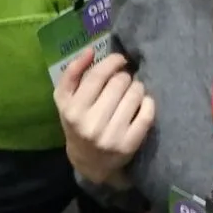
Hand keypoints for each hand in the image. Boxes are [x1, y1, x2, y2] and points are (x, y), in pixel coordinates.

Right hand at [53, 48, 154, 185]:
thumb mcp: (65, 100)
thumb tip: (90, 51)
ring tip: (132, 92)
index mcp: (72, 110)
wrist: (89, 162)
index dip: (112, 62)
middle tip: (124, 81)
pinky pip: (147, 113)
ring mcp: (110, 136)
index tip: (120, 60)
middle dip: (124, 76)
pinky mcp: (129, 145)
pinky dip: (148, 103)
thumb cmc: (78, 122)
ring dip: (137, 87)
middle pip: (119, 82)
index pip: (97, 76)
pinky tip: (142, 104)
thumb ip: (72, 73)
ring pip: (135, 94)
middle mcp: (90, 124)